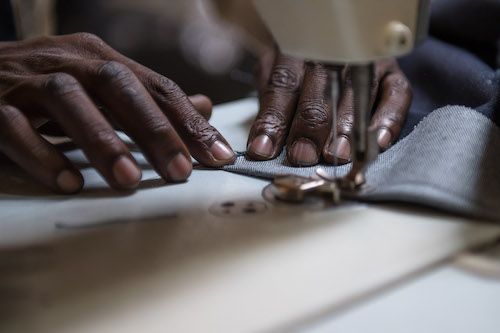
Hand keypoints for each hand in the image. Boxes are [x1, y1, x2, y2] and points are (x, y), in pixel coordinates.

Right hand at [0, 33, 235, 193]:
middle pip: (120, 87)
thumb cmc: (47, 86)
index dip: (190, 122)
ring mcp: (28, 81)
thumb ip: (149, 100)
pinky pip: (16, 129)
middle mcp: (69, 62)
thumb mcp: (102, 88)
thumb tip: (203, 108)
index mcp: (101, 59)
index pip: (157, 87)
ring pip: (69, 102)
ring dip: (102, 141)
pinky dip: (44, 156)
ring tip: (129, 181)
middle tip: (180, 171)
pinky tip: (69, 183)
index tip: (218, 156)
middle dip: (154, 130)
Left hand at [247, 50, 411, 165]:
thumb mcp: (274, 81)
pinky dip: (388, 120)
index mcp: (294, 51)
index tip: (264, 149)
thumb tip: (263, 146)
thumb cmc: (298, 75)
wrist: (336, 49)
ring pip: (357, 90)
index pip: (282, 84)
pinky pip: (397, 95)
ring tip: (336, 154)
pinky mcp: (392, 74)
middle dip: (310, 125)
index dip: (274, 119)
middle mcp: (332, 52)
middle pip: (320, 86)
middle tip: (303, 155)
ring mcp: (365, 61)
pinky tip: (376, 141)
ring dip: (346, 125)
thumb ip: (271, 108)